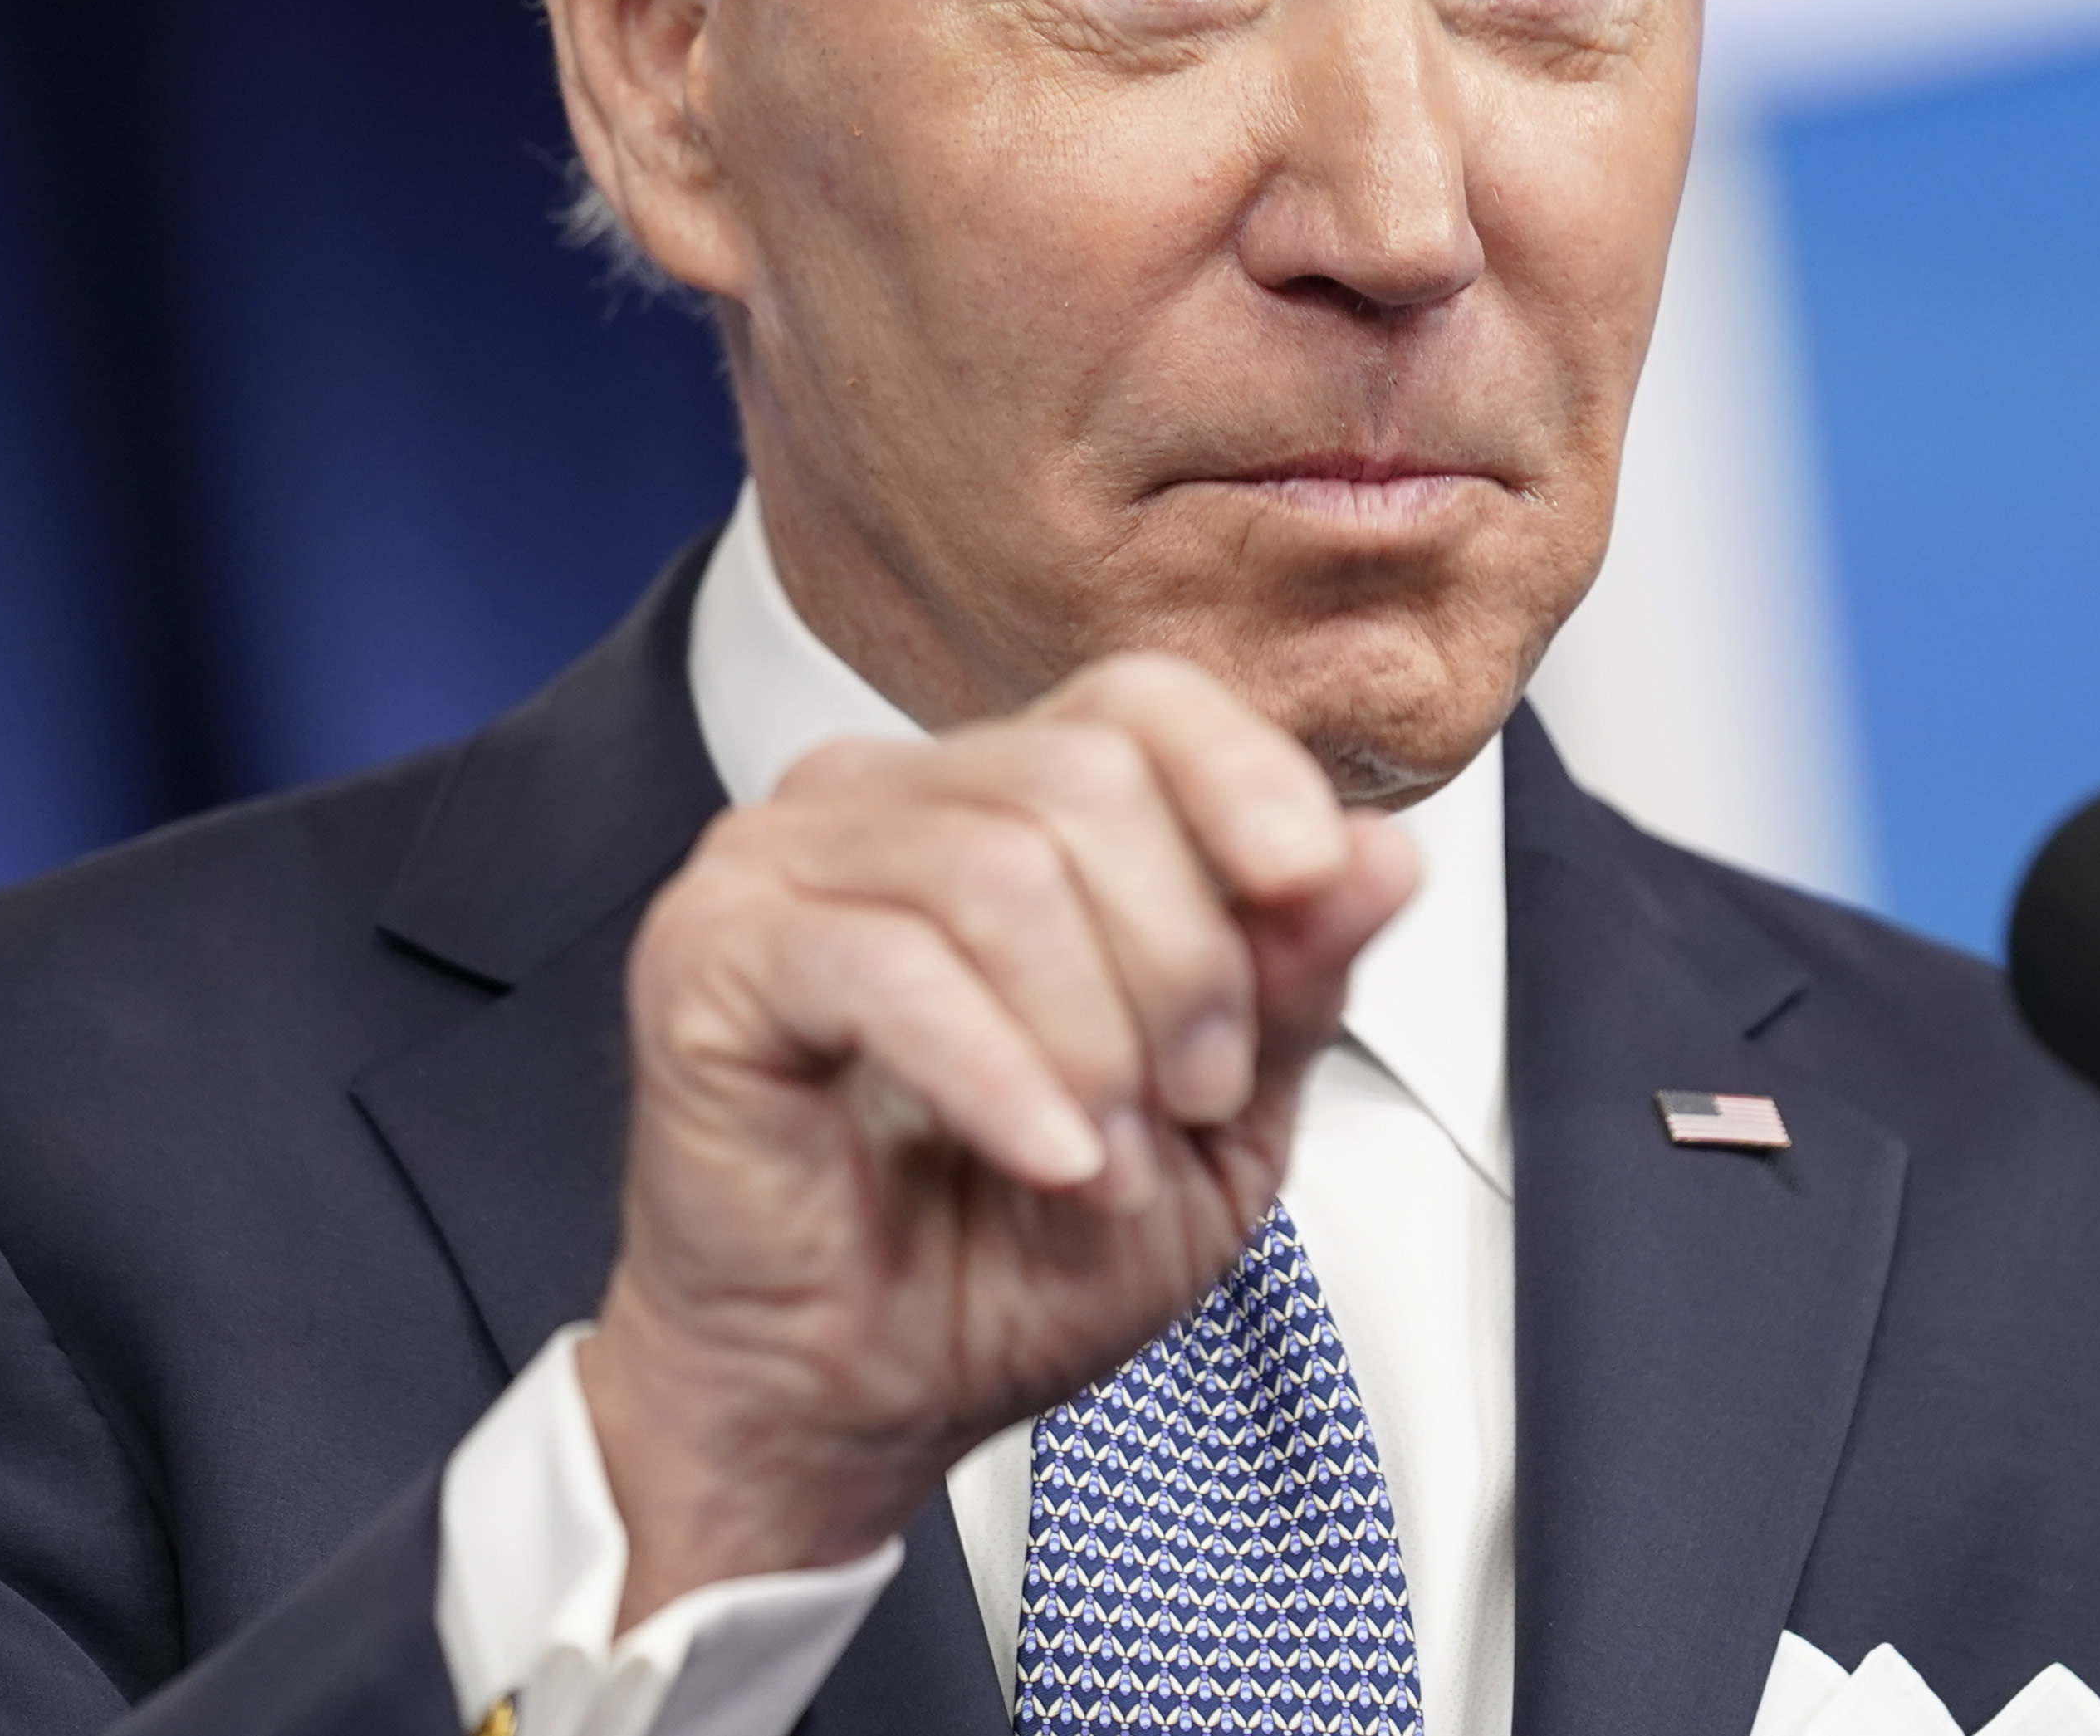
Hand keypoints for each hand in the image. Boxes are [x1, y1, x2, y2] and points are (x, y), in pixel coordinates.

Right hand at [579, 652, 1419, 1621]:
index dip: (1247, 784)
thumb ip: (1292, 982)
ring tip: (1105, 1161)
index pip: (1145, 700)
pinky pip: (887, 963)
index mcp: (1007, 802)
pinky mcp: (711, 951)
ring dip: (1094, 1041)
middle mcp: (887, 797)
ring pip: (1000, 866)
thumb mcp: (1215, 1125)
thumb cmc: (1006, 1255)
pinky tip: (1043, 1155)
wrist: (850, 1398)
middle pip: (1090, 777)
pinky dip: (996, 1073)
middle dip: (1183, 963)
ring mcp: (782, 859)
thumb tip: (1388, 852)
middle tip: (1187, 1105)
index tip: (1307, 895)